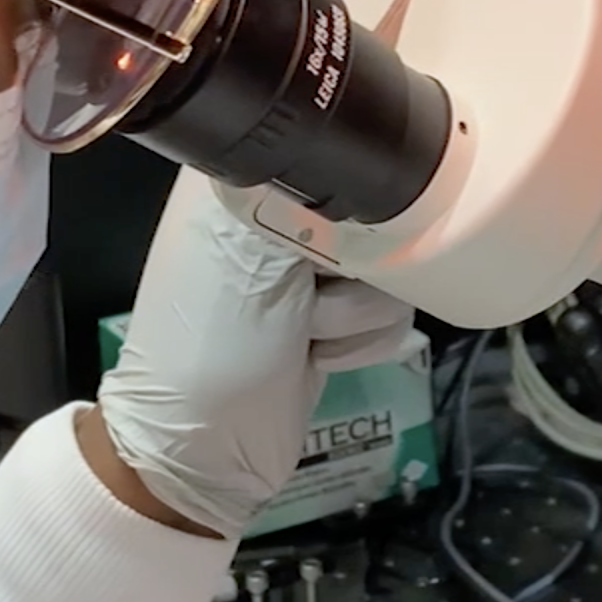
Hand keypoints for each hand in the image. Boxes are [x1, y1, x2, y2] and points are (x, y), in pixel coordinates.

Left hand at [92, 170, 419, 537]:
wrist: (206, 452)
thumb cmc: (212, 344)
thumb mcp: (246, 253)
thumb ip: (302, 192)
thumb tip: (354, 157)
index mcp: (240, 181)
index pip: (332, 149)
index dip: (345, 190)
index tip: (327, 233)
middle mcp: (279, 216)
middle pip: (376, 209)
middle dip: (353, 264)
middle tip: (303, 295)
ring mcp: (312, 271)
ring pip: (393, 266)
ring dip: (353, 315)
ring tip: (303, 335)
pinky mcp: (338, 318)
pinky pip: (395, 311)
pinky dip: (361, 342)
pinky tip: (316, 357)